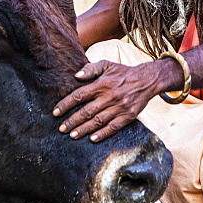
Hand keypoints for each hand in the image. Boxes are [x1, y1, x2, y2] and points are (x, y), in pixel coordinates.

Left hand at [52, 59, 168, 141]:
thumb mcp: (106, 65)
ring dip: (84, 129)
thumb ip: (90, 69)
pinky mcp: (127, 116)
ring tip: (72, 135)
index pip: (79, 96)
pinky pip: (113, 127)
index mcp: (101, 84)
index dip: (66, 105)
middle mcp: (108, 97)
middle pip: (86, 111)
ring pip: (98, 121)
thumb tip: (76, 76)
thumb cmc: (123, 73)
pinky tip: (92, 138)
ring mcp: (118, 107)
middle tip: (61, 129)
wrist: (147, 80)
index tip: (55, 113)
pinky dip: (103, 133)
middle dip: (72, 121)